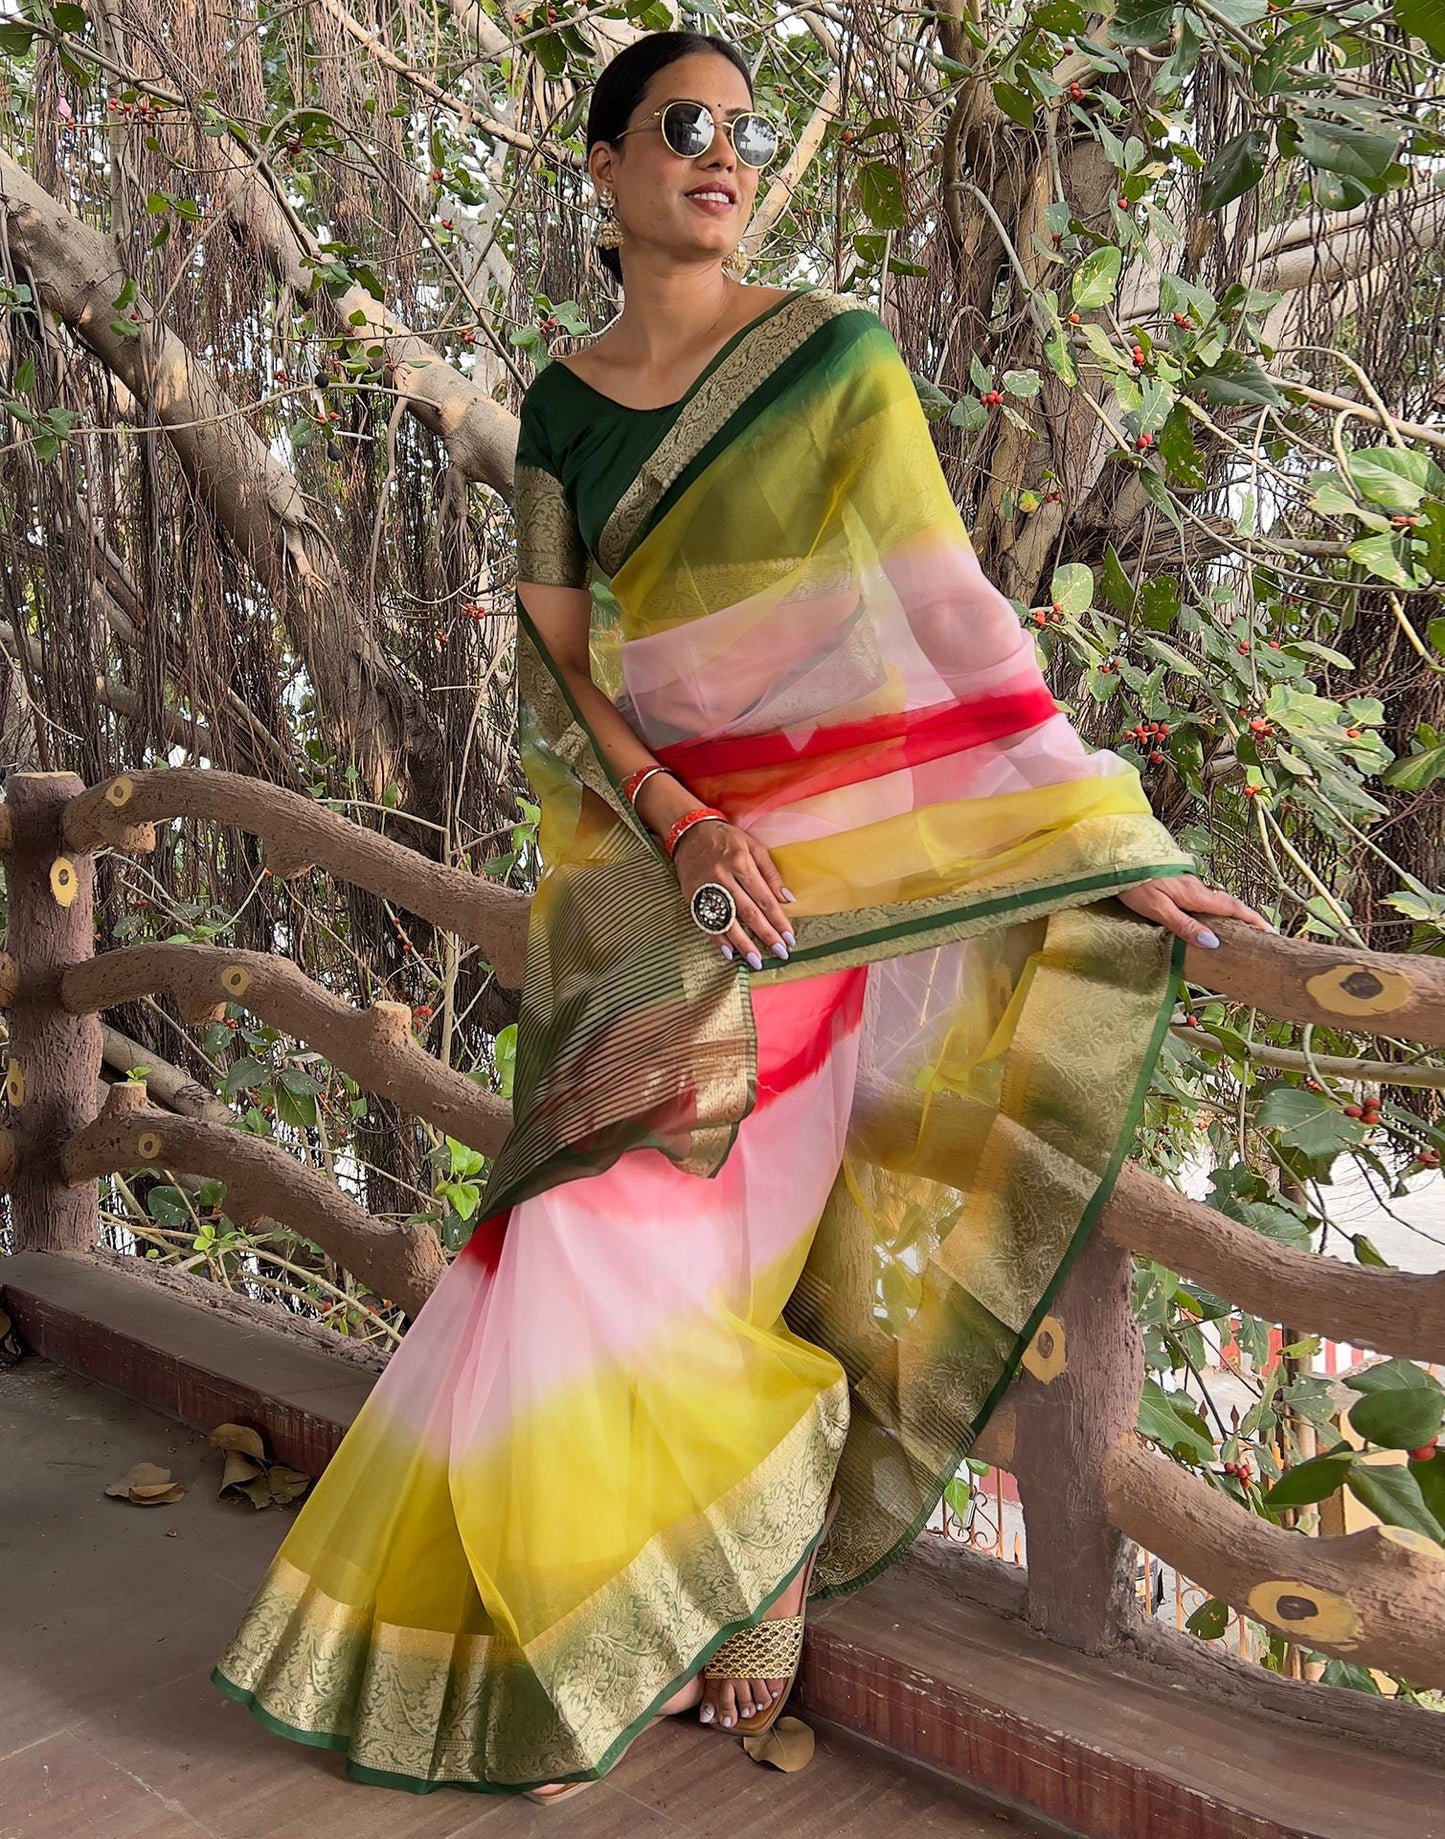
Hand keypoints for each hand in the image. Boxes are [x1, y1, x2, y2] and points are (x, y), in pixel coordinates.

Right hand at [671, 819, 794, 966]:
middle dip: (766, 935)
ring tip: (756, 960)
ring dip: (743, 943)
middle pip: (748, 912)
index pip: (764, 898)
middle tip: (780, 953)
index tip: (790, 938)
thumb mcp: (753, 846)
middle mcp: (723, 877)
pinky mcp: (692, 896)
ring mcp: (706, 889)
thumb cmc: (726, 839)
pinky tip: (729, 952)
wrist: (689, 832)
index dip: (778, 920)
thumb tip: (787, 899)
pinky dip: (717, 938)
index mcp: (741, 863)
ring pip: (727, 920)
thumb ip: (770, 873)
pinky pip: (706, 921)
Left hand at [1117, 873, 1275, 948]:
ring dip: (1232, 914)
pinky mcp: (1177, 885)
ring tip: (1242, 930)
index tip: (1270, 932)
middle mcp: (1196, 888)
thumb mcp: (1158, 908)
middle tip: (1263, 933)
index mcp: (1195, 894)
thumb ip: (1183, 925)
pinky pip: (1203, 899)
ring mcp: (1187, 885)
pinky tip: (1211, 918)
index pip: (1232, 908)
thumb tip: (1212, 942)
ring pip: (1215, 901)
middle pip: (1228, 904)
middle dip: (1248, 918)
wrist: (1117, 858)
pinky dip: (1215, 909)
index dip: (1252, 920)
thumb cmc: (1134, 884)